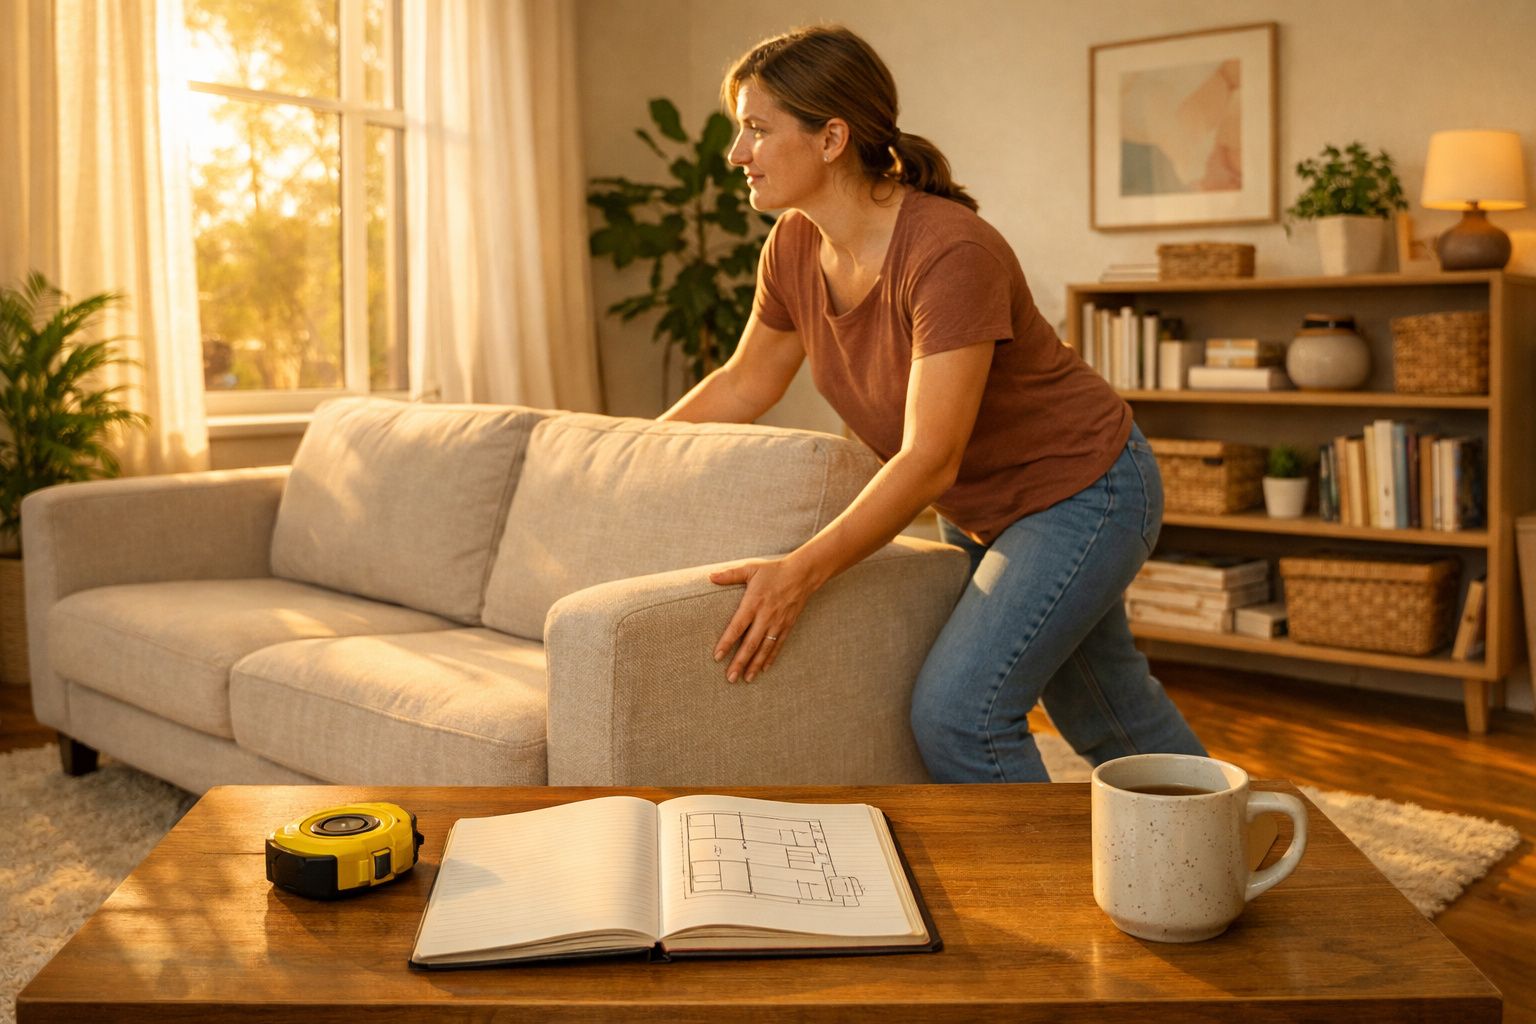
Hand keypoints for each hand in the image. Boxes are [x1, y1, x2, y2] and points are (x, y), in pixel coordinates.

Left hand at [710, 555, 816, 682]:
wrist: (802, 574)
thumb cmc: (773, 571)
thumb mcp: (751, 568)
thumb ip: (730, 575)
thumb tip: (710, 577)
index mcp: (753, 603)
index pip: (737, 627)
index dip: (727, 642)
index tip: (717, 656)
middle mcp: (766, 616)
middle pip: (750, 644)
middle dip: (739, 662)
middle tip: (730, 678)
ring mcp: (778, 623)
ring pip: (764, 649)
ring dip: (754, 665)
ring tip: (745, 679)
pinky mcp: (787, 626)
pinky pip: (778, 646)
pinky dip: (771, 659)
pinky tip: (763, 670)